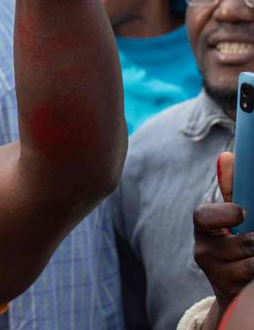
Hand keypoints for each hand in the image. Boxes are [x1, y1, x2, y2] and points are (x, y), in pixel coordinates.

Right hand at [193, 152, 253, 312]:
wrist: (238, 292)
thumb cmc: (238, 245)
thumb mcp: (233, 217)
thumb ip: (232, 189)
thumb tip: (227, 156)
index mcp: (203, 228)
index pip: (204, 216)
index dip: (225, 214)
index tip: (243, 213)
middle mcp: (204, 253)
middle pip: (246, 242)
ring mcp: (219, 277)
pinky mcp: (233, 293)